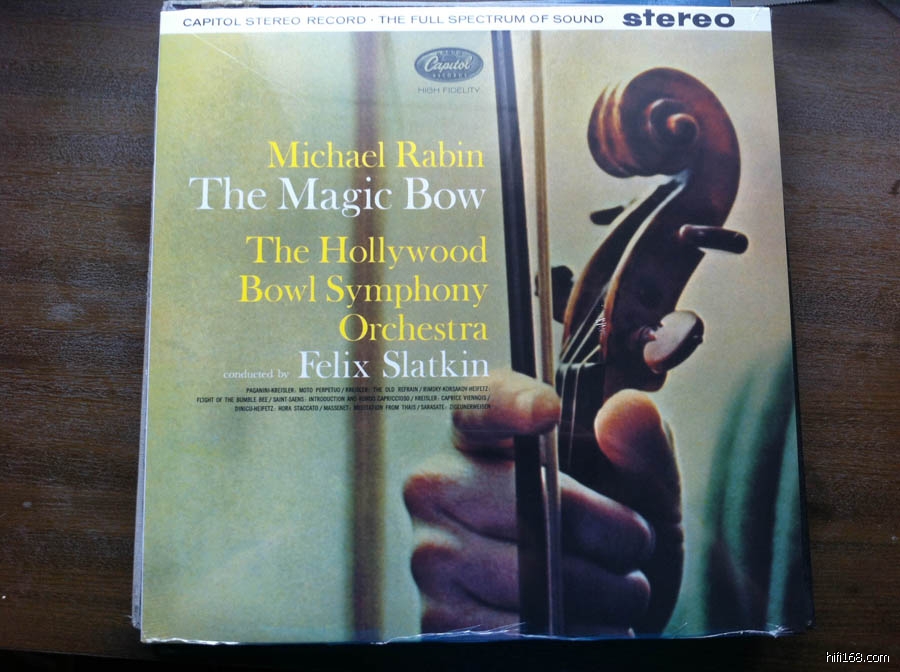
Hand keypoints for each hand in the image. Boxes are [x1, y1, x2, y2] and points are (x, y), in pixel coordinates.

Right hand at [403, 370, 682, 635]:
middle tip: (634, 543)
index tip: (548, 411)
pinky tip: (583, 624)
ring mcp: (432, 555)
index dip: (510, 403)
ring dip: (602, 594)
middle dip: (605, 531)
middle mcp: (439, 486)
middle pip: (531, 501)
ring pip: (533, 576)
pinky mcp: (439, 619)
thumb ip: (643, 443)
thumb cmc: (612, 534)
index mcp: (479, 436)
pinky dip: (575, 635)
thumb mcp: (644, 487)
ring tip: (613, 590)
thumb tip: (628, 408)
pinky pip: (523, 630)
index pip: (479, 404)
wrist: (598, 618)